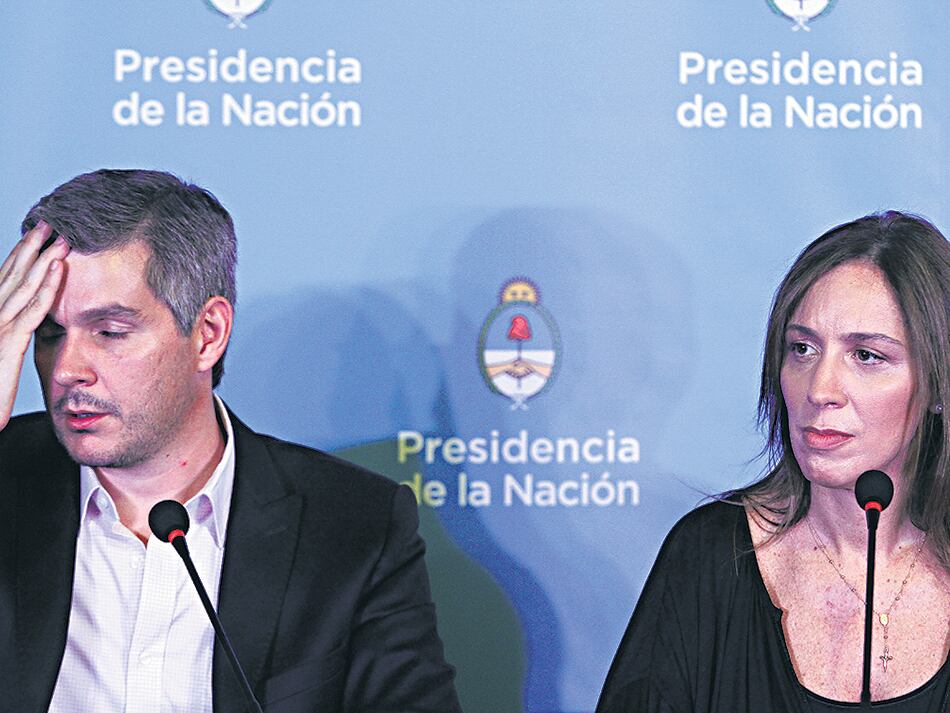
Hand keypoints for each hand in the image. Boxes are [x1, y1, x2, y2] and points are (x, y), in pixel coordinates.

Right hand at [0, 221, 68, 430]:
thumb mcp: (0, 358)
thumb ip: (10, 337)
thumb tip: (22, 327)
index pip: (6, 281)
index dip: (21, 258)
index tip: (38, 237)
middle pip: (13, 275)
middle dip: (31, 247)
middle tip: (50, 222)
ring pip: (24, 285)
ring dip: (42, 257)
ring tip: (60, 234)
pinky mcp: (7, 342)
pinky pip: (31, 308)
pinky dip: (47, 286)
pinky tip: (59, 268)